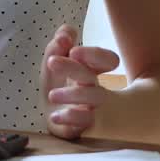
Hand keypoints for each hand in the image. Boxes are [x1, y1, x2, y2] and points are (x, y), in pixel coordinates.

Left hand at [39, 24, 119, 139]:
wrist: (55, 119)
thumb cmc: (59, 86)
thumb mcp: (54, 64)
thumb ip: (58, 45)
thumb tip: (65, 33)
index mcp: (90, 70)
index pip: (107, 60)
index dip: (94, 54)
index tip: (73, 51)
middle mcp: (94, 88)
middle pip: (92, 77)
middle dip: (73, 67)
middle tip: (52, 61)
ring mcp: (92, 109)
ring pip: (93, 99)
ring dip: (73, 94)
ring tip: (52, 94)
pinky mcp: (83, 127)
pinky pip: (83, 123)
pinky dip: (70, 118)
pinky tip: (54, 116)